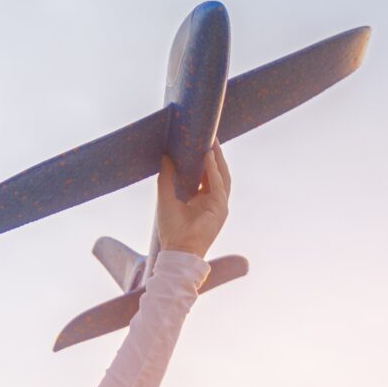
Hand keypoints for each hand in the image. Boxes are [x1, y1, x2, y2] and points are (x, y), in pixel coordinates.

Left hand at [150, 143, 229, 259]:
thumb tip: (165, 156)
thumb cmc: (171, 229)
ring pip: (222, 176)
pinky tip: (208, 157)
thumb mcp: (165, 197)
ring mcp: (219, 205)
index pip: (206, 175)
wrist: (177, 250)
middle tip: (209, 136)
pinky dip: (213, 170)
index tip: (199, 142)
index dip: (204, 158)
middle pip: (217, 173)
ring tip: (211, 141)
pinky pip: (219, 185)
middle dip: (214, 155)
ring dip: (217, 158)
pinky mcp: (220, 208)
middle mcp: (212, 201)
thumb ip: (166, 177)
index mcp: (201, 200)